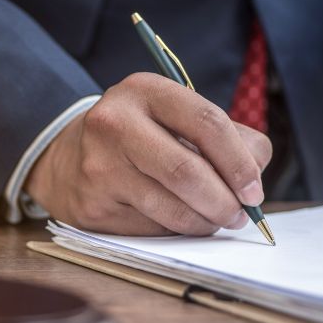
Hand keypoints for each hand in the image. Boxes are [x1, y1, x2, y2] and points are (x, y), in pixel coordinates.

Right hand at [25, 73, 271, 235]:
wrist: (67, 158)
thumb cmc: (140, 137)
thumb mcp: (175, 116)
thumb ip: (226, 136)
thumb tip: (254, 179)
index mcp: (145, 91)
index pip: (207, 122)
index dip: (239, 162)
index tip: (254, 190)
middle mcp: (115, 124)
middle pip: (187, 172)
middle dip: (224, 202)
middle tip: (241, 215)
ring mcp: (99, 167)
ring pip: (171, 209)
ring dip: (205, 223)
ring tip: (215, 220)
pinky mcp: (93, 206)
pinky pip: (151, 229)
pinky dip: (176, 231)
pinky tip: (178, 221)